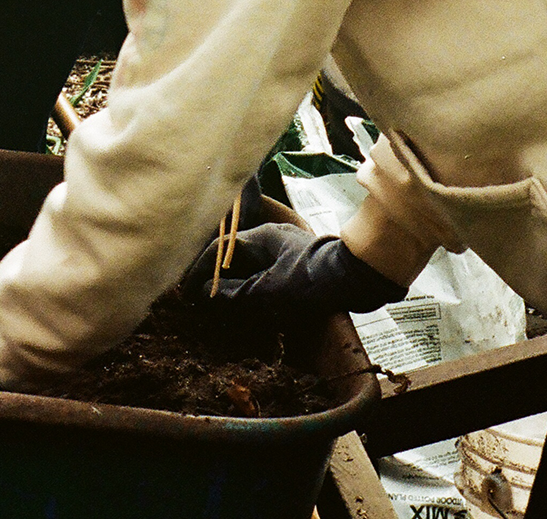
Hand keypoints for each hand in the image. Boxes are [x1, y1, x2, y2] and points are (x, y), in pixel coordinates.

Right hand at [182, 222, 409, 315]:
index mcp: (261, 237)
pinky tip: (251, 310)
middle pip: (234, 260)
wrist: (360, 280)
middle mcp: (271, 240)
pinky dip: (254, 292)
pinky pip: (267, 279)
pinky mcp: (300, 270)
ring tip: (222, 309)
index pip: (220, 250)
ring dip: (236, 288)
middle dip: (217, 280)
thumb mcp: (271, 291)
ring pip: (251, 270)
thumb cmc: (314, 280)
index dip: (200, 270)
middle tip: (201, 302)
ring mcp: (286, 254)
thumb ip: (237, 293)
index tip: (186, 290)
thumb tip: (207, 295)